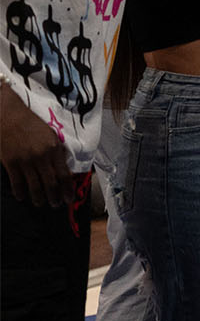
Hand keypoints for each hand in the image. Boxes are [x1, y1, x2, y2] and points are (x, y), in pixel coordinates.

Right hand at [0, 85, 72, 207]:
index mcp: (54, 148)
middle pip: (51, 182)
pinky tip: (22, 197)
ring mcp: (26, 161)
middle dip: (55, 196)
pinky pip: (17, 182)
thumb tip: (64, 166)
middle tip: (56, 205)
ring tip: (41, 204)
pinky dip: (20, 191)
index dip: (67, 188)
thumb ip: (57, 150)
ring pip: (35, 185)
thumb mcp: (50, 133)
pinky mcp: (11, 162)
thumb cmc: (31, 122)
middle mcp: (42, 156)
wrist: (9, 115)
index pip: (64, 174)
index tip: (69, 198)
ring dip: (39, 197)